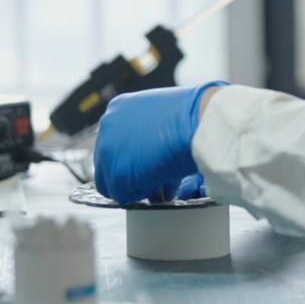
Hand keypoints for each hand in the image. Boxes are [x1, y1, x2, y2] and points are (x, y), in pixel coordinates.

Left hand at [92, 82, 224, 203]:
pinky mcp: (116, 172)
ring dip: (136, 185)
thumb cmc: (192, 117)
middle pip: (105, 163)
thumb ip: (146, 135)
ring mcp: (108, 149)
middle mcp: (107, 125)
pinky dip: (142, 193)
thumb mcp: (162, 118)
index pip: (112, 144)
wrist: (199, 121)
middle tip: (153, 178)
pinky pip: (123, 195)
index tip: (145, 165)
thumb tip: (148, 159)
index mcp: (118, 108)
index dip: (130, 158)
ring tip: (161, 179)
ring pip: (111, 182)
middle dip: (130, 173)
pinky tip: (161, 182)